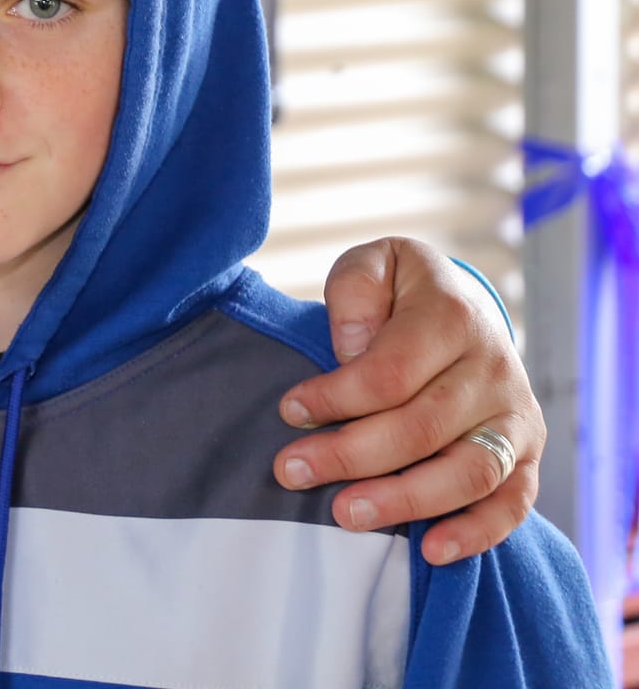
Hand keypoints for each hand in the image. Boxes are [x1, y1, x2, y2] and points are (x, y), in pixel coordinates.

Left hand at [269, 236, 543, 565]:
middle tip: (291, 472)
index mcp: (452, 316)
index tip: (290, 411)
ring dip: (404, 501)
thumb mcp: (373, 264)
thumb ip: (355, 291)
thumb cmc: (400, 293)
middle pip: (421, 427)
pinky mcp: (526, 456)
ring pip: (467, 472)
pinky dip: (475, 533)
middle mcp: (493, 369)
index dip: (336, 397)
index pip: (390, 372)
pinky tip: (430, 551)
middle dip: (350, 455)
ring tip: (344, 516)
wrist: (462, 306)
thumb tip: (353, 348)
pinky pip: (512, 504)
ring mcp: (516, 417)